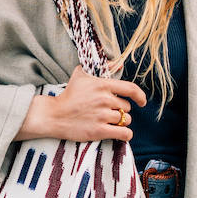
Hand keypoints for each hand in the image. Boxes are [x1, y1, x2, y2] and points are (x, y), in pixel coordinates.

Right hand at [17, 65, 145, 142]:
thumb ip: (101, 67)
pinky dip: (126, 134)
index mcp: (102, 85)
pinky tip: (121, 133)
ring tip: (109, 121)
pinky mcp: (99, 131)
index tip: (142, 101)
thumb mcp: (82, 74)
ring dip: (121, 122)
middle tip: (109, 111)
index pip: (130, 89)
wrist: (54, 115)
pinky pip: (124, 133)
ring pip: (126, 120)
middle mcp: (104, 99)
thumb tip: (118, 63)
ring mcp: (102, 116)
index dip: (140, 96)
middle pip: (127, 107)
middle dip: (121, 110)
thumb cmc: (69, 94)